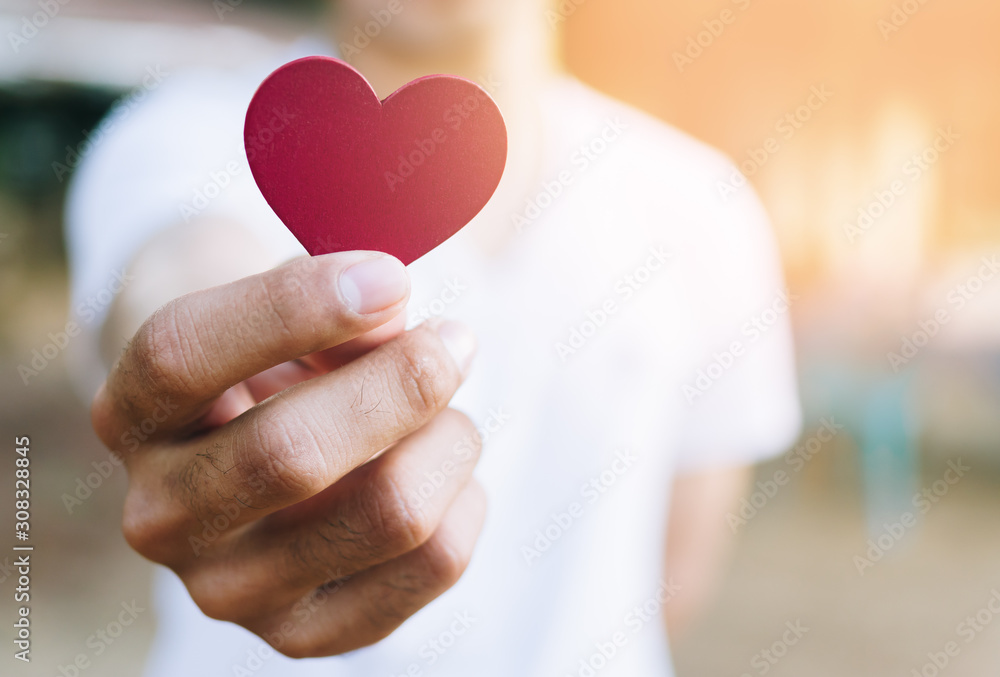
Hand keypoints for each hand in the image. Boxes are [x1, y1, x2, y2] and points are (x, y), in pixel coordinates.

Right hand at [90, 252, 485, 656]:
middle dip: (404, 381)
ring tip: (444, 413)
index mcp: (134, 416)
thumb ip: (334, 312)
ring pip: (389, 512)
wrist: (262, 442)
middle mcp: (162, 516)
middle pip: (292, 452)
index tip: (391, 275)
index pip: (183, 356)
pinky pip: (436, 560)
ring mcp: (230, 591)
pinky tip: (439, 471)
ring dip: (447, 439)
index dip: (294, 307)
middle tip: (455, 342)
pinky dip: (465, 497)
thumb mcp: (284, 306)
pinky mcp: (308, 635)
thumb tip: (406, 335)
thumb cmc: (274, 357)